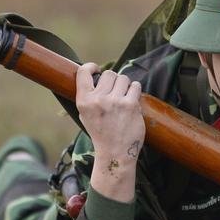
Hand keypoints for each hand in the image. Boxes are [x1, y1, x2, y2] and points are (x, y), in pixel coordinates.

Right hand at [76, 63, 144, 201]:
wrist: (115, 153)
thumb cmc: (101, 133)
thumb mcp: (84, 115)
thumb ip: (88, 96)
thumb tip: (95, 76)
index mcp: (84, 101)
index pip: (83, 72)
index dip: (91, 67)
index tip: (96, 69)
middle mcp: (98, 100)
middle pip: (109, 74)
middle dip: (113, 81)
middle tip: (115, 93)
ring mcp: (115, 102)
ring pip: (124, 78)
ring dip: (126, 86)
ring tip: (124, 98)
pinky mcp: (131, 105)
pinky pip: (135, 86)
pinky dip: (135, 91)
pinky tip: (132, 101)